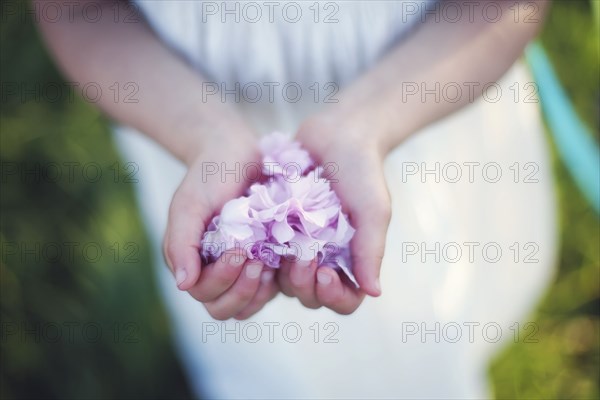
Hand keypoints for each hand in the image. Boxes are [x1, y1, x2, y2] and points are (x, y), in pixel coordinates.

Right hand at [163, 132, 278, 319]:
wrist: (237, 151)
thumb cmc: (208, 176)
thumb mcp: (189, 205)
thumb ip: (181, 243)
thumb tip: (182, 285)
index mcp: (193, 262)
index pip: (203, 293)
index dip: (221, 280)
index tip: (238, 251)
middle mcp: (216, 271)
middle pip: (225, 308)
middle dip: (242, 290)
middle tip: (257, 262)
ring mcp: (244, 269)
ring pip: (250, 304)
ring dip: (261, 291)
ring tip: (272, 262)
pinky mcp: (269, 261)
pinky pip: (275, 287)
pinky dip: (282, 280)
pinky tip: (290, 258)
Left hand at [276, 116, 391, 313]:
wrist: (337, 134)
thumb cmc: (362, 172)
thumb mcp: (373, 210)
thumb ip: (370, 250)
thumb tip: (374, 293)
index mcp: (351, 260)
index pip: (345, 300)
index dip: (334, 296)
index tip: (325, 272)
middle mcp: (324, 259)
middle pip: (311, 297)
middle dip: (306, 284)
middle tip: (303, 256)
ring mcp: (297, 246)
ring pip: (285, 282)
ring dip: (284, 271)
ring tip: (283, 244)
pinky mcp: (275, 230)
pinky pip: (265, 256)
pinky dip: (263, 255)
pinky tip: (260, 241)